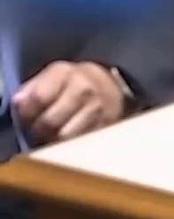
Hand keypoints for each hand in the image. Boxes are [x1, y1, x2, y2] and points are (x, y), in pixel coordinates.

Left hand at [11, 61, 126, 145]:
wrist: (109, 85)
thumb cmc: (74, 80)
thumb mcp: (53, 74)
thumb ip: (33, 88)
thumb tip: (18, 104)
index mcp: (65, 74)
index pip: (38, 98)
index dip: (26, 112)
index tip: (25, 117)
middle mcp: (84, 90)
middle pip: (51, 121)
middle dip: (38, 130)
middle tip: (36, 130)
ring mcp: (97, 111)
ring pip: (65, 137)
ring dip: (52, 140)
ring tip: (50, 136)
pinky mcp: (106, 127)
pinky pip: (80, 143)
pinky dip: (69, 145)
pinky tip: (65, 140)